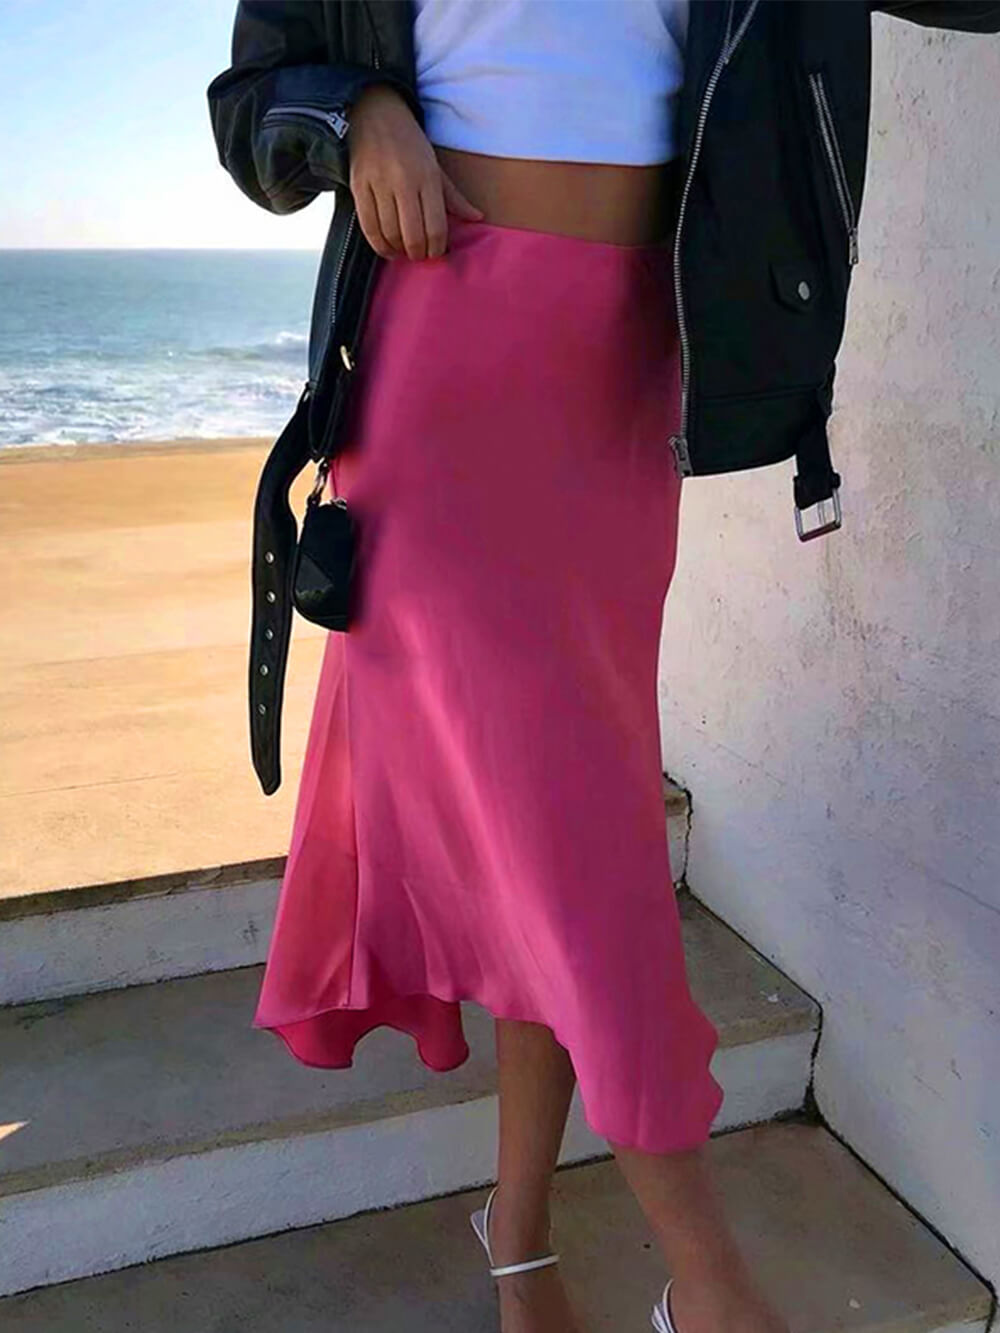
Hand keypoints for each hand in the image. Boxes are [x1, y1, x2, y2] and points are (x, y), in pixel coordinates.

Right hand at [348, 83, 483, 259]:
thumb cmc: (409, 143)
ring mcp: (379, 185)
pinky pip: (369, 227)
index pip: (435, 227)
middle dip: (418, 253)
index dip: (437, 248)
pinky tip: (388, 249)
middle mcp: (404, 182)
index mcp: (427, 177)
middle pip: (413, 235)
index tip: (437, 253)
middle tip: (421, 255)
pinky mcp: (359, 188)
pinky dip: (379, 245)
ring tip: (405, 251)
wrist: (374, 113)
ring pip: (390, 233)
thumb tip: (477, 218)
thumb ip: (454, 196)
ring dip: (399, 250)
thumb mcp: (435, 166)